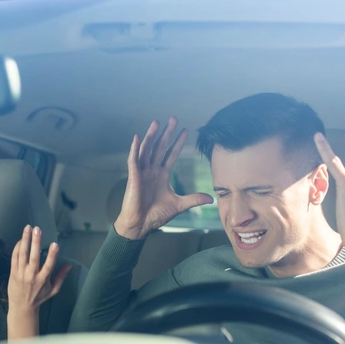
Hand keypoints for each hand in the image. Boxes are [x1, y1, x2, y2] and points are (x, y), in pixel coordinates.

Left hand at [7, 225, 70, 338]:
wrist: (21, 307)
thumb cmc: (39, 297)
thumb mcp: (53, 290)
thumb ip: (61, 277)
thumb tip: (69, 265)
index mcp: (43, 280)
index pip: (49, 265)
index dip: (52, 255)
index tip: (55, 244)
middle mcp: (32, 275)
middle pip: (34, 256)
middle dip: (36, 242)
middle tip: (37, 229)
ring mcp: (21, 273)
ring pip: (22, 254)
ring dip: (25, 240)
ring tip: (27, 228)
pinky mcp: (13, 272)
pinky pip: (14, 257)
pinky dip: (17, 247)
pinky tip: (21, 239)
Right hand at [114, 117, 213, 239]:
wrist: (140, 225)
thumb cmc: (156, 215)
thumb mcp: (179, 205)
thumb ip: (193, 199)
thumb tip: (211, 198)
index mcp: (162, 175)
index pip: (171, 154)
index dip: (178, 143)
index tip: (185, 130)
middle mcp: (152, 171)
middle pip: (160, 147)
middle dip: (167, 134)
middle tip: (174, 119)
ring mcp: (142, 173)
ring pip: (147, 150)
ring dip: (151, 136)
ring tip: (157, 122)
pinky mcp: (133, 177)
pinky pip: (133, 160)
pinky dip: (135, 149)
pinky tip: (137, 137)